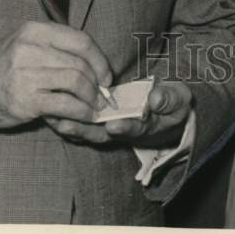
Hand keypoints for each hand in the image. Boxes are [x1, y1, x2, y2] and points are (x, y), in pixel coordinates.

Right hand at [0, 21, 112, 129]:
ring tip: (94, 107)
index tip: (106, 74)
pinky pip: (64, 104)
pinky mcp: (25, 99)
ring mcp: (27, 74)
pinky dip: (80, 112)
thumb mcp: (24, 45)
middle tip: (103, 95)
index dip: (99, 59)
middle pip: (80, 62)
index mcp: (35, 31)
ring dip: (91, 98)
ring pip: (76, 81)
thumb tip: (92, 63)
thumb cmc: (0, 69)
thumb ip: (54, 48)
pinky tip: (84, 116)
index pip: (80, 40)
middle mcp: (31, 48)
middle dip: (98, 82)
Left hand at [46, 80, 192, 148]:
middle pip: (104, 134)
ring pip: (90, 131)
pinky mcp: (102, 121)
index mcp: (147, 125)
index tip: (114, 125)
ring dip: (73, 126)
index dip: (125, 127)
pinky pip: (84, 125)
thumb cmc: (174, 102)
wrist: (168, 109)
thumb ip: (169, 99)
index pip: (134, 128)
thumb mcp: (179, 99)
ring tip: (56, 119)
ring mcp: (113, 127)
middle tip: (68, 123)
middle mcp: (126, 130)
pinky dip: (70, 120)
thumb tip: (155, 99)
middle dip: (86, 129)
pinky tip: (55, 112)